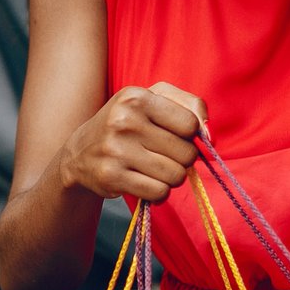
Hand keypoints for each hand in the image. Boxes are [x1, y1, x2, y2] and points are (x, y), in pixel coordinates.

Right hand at [58, 82, 206, 203]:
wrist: (79, 153)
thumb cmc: (127, 124)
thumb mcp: (153, 100)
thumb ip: (191, 107)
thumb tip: (209, 137)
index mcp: (136, 97)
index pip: (190, 124)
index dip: (189, 135)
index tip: (172, 135)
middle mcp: (124, 121)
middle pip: (186, 153)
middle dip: (181, 159)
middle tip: (161, 155)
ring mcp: (116, 150)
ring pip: (175, 175)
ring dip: (171, 177)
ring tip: (153, 169)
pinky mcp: (112, 177)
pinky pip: (159, 192)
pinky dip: (158, 192)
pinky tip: (144, 182)